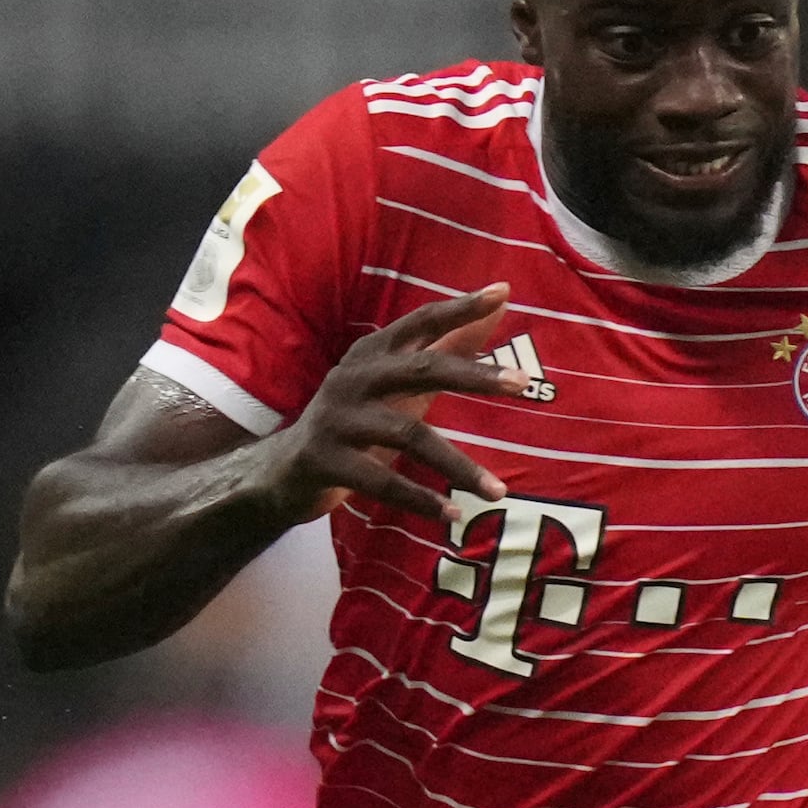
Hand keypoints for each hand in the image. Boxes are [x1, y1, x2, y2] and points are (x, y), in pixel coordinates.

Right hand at [269, 288, 513, 524]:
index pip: (420, 322)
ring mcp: (337, 419)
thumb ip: (446, 350)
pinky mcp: (325, 460)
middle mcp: (353, 378)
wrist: (284, 470)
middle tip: (523, 383)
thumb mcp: (399, 384)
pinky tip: (453, 515)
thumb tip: (499, 307)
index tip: (501, 292)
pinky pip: (381, 482)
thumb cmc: (357, 420)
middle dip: (473, 375)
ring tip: (498, 491)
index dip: (459, 308)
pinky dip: (420, 501)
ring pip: (407, 436)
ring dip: (458, 465)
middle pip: (420, 369)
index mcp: (373, 354)